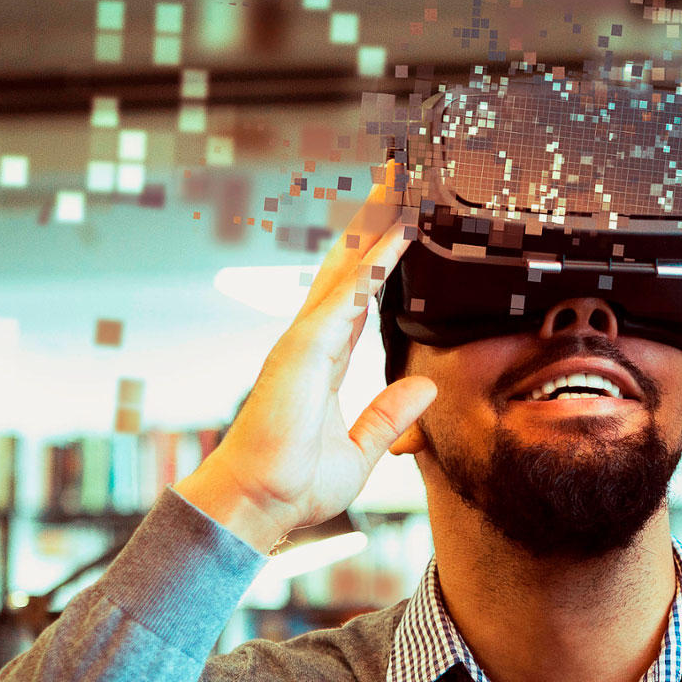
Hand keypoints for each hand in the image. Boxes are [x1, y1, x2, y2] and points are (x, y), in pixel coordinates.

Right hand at [176, 166, 437, 550]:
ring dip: (372, 223)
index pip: (360, 295)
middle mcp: (314, 339)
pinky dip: (371, 260)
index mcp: (326, 359)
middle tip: (399, 176)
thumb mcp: (360, 451)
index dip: (381, 258)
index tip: (403, 222)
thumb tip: (424, 386)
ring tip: (397, 180)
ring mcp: (305, 339)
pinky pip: (346, 294)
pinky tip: (394, 232)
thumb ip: (389, 416)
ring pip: (346, 266)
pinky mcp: (304, 349)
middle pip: (350, 265)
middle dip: (373, 220)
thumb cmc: (293, 485)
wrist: (257, 506)